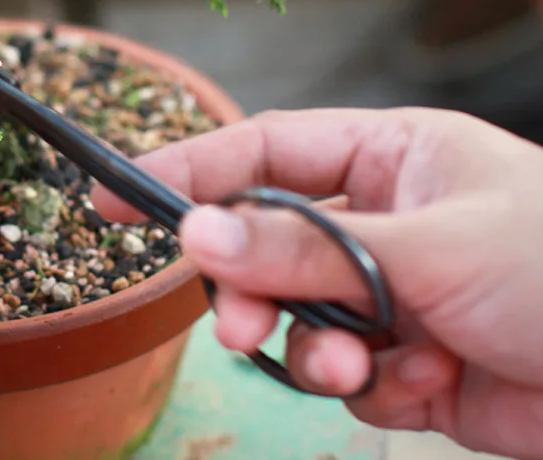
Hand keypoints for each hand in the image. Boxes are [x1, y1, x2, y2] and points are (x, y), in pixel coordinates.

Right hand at [92, 107, 542, 459]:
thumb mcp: (428, 246)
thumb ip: (307, 247)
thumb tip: (197, 233)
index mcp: (391, 158)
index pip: (263, 152)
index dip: (187, 170)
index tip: (114, 198)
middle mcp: (383, 222)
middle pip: (268, 247)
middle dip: (255, 290)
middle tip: (242, 327)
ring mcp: (396, 296)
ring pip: (300, 321)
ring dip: (317, 351)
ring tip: (360, 370)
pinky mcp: (412, 366)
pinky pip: (346, 378)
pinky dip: (368, 390)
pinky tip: (420, 388)